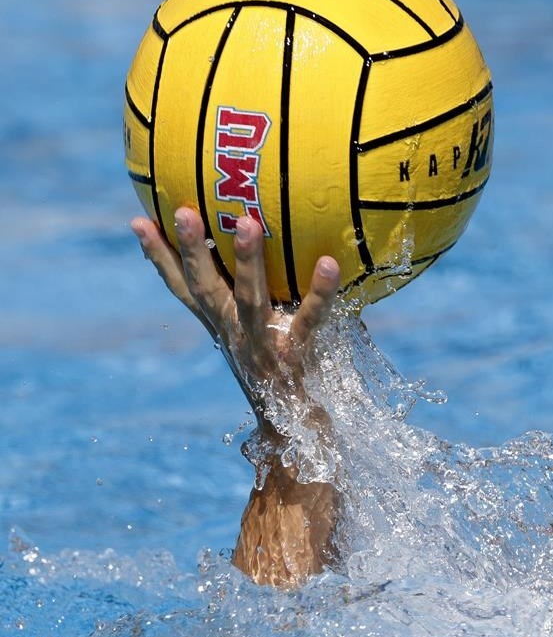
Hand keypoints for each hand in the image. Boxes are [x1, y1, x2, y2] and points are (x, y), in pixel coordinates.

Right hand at [132, 207, 340, 447]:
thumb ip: (258, 300)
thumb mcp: (259, 333)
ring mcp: (262, 343)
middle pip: (204, 286)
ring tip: (246, 224)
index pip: (182, 287)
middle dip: (189, 249)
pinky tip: (329, 263)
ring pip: (248, 297)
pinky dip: (319, 293)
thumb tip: (280, 249)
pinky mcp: (295, 353)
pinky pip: (309, 319)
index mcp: (221, 324)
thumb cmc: (281, 369)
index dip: (159, 257)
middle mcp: (234, 331)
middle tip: (182, 211)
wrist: (296, 425)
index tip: (138, 222)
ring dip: (245, 261)